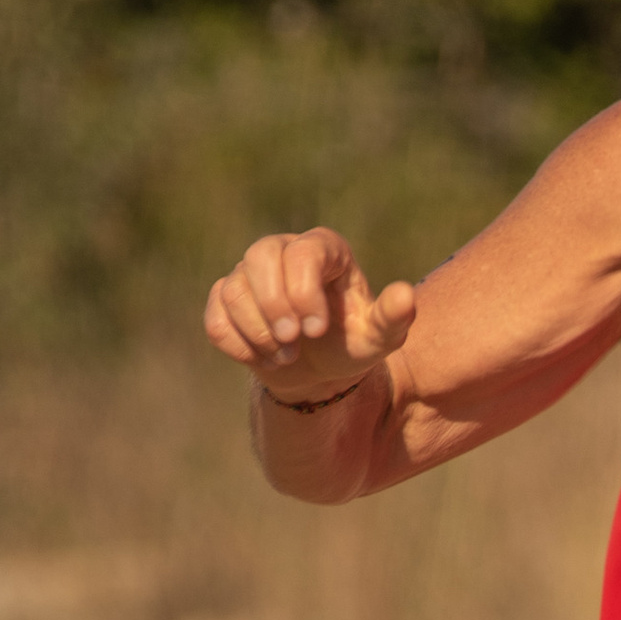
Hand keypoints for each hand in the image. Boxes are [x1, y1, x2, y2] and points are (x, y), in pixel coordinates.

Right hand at [202, 228, 418, 402]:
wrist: (320, 370)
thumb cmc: (352, 343)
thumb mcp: (379, 337)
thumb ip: (394, 317)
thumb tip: (405, 296)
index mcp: (324, 249)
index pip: (303, 253)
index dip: (304, 293)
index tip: (317, 330)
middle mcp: (282, 251)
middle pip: (259, 256)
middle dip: (273, 305)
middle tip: (293, 341)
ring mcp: (249, 275)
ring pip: (233, 290)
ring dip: (258, 331)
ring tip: (286, 355)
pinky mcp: (225, 301)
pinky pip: (215, 317)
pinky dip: (237, 343)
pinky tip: (262, 357)